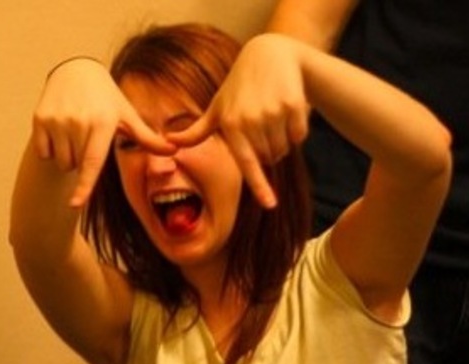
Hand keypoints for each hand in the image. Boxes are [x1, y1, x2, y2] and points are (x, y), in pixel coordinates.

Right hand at [33, 58, 173, 205]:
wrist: (75, 70)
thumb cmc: (107, 99)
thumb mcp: (128, 116)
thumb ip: (148, 138)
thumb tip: (175, 151)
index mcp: (102, 123)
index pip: (93, 162)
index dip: (85, 186)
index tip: (75, 204)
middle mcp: (78, 121)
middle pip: (77, 167)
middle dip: (83, 161)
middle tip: (89, 137)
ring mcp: (57, 119)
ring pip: (62, 162)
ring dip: (68, 157)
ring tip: (75, 133)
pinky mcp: (39, 117)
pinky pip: (44, 152)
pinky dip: (51, 148)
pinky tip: (60, 129)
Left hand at [168, 34, 309, 207]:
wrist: (269, 54)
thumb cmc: (238, 87)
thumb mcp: (216, 108)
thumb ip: (196, 132)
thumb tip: (169, 143)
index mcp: (231, 125)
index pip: (247, 163)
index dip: (260, 187)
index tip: (271, 205)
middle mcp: (251, 119)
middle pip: (269, 159)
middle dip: (268, 151)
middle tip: (262, 126)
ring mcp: (273, 111)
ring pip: (284, 149)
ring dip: (282, 141)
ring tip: (273, 117)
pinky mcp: (293, 104)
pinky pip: (299, 135)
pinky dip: (296, 129)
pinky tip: (286, 110)